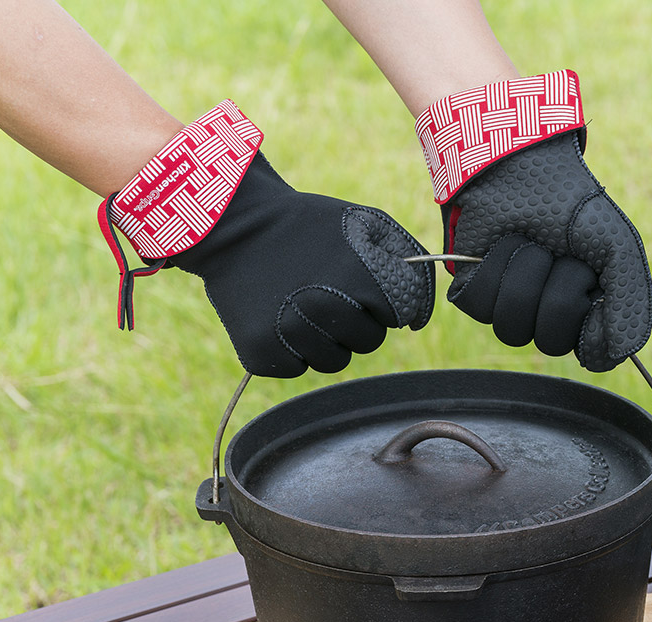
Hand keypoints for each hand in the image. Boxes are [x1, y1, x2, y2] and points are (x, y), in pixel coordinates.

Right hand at [100, 101, 433, 377]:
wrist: (234, 225)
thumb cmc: (308, 225)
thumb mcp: (364, 223)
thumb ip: (404, 261)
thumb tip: (417, 320)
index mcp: (361, 279)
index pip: (399, 315)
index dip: (382, 299)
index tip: (363, 285)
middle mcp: (327, 310)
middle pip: (369, 342)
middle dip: (357, 321)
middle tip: (328, 292)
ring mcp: (291, 336)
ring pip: (334, 361)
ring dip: (325, 339)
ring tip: (301, 303)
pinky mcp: (262, 354)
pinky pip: (297, 367)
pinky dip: (291, 349)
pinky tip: (277, 315)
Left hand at [416, 71, 651, 371]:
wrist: (516, 164)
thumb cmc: (570, 204)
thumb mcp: (616, 246)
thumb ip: (630, 301)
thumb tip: (622, 355)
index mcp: (588, 310)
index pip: (592, 353)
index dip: (591, 322)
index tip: (593, 285)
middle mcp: (549, 315)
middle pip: (550, 341)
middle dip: (558, 288)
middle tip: (561, 251)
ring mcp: (510, 306)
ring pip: (511, 328)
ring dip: (524, 274)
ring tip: (530, 241)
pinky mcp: (473, 293)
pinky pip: (479, 307)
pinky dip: (492, 268)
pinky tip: (501, 244)